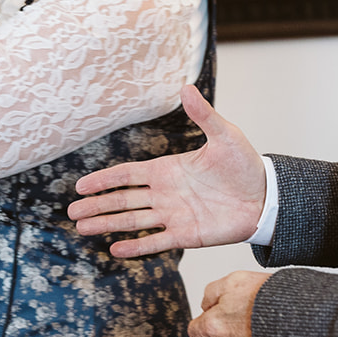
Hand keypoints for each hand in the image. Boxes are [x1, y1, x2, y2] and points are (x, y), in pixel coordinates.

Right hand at [69, 85, 266, 257]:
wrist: (265, 197)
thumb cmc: (244, 164)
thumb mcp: (224, 135)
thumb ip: (203, 115)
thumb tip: (186, 87)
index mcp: (166, 169)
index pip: (127, 175)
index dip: (103, 180)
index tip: (80, 186)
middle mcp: (164, 193)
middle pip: (122, 200)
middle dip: (96, 206)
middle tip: (72, 213)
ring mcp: (173, 215)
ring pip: (132, 221)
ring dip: (107, 225)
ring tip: (82, 229)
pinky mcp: (186, 235)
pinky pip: (156, 241)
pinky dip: (136, 246)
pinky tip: (115, 249)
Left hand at [189, 271, 268, 336]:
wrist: (300, 316)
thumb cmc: (267, 297)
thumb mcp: (233, 280)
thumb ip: (211, 292)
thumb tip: (206, 304)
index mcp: (215, 326)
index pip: (195, 331)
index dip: (202, 322)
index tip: (210, 316)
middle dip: (228, 325)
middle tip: (246, 309)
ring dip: (247, 334)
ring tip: (263, 317)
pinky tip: (272, 329)